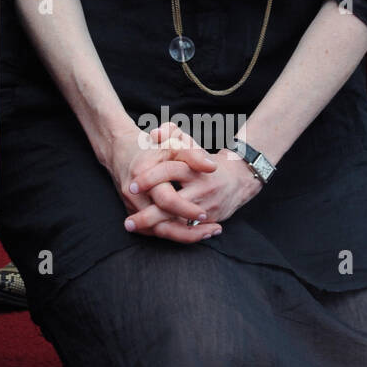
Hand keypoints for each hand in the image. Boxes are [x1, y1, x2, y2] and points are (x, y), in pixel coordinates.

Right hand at [99, 118, 222, 242]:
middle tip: (212, 231)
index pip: (166, 200)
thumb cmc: (150, 147)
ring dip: (183, 236)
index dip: (187, 209)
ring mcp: (131, 205)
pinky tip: (192, 234)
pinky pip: (152, 230)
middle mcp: (134, 194)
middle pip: (161, 223)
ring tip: (208, 234)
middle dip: (187, 231)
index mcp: (144, 175)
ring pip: (157, 230)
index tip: (205, 214)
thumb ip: (192, 154)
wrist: (120, 150)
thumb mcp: (172, 144)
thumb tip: (211, 167)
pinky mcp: (132, 212)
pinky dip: (172, 234)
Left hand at [128, 123, 261, 233]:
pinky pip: (188, 231)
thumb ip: (172, 134)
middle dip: (149, 213)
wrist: (237, 179)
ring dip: (155, 227)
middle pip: (172, 202)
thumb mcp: (189, 145)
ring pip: (178, 221)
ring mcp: (206, 206)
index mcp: (194, 167)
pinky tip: (150, 233)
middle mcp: (201, 188)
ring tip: (132, 226)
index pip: (170, 171)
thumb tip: (155, 132)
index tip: (132, 185)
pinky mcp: (210, 221)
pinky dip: (169, 233)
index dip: (150, 178)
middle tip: (128, 219)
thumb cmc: (204, 161)